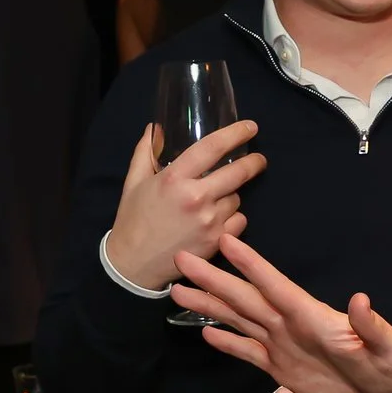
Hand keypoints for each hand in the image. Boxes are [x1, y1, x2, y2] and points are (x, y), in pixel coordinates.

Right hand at [101, 120, 266, 291]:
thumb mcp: (133, 182)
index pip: (212, 147)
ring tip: (217, 199)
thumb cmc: (133, 220)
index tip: (250, 128)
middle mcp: (196, 198)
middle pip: (238, 173)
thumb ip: (145, 152)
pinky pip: (239, 221)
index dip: (235, 134)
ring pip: (237, 198)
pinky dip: (233, 219)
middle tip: (258, 160)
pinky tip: (218, 220)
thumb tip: (156, 128)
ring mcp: (209, 221)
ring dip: (231, 195)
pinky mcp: (217, 242)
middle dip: (254, 163)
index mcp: (174, 178)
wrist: (134, 265)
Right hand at [168, 235, 391, 392]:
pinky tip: (205, 332)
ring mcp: (283, 346)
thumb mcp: (390, 348)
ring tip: (178, 290)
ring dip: (210, 305)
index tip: (225, 241)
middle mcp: (291, 326)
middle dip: (214, 279)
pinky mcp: (281, 368)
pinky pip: (248, 351)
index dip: (251, 265)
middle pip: (246, 298)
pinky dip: (227, 342)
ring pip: (239, 320)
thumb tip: (361, 301)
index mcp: (313, 318)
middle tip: (182, 258)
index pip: (276, 286)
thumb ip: (373, 326)